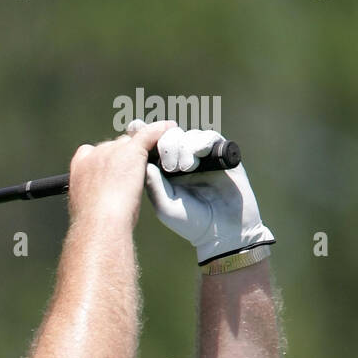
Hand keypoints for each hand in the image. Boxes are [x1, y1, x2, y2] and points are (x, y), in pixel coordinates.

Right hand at [67, 119, 174, 228]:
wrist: (100, 225)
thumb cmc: (95, 225)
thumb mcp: (87, 207)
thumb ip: (94, 193)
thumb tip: (102, 196)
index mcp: (80, 165)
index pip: (93, 152)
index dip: (106, 160)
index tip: (112, 172)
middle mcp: (95, 153)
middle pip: (116, 146)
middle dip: (124, 159)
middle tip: (133, 180)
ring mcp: (112, 150)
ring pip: (132, 144)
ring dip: (140, 154)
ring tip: (151, 169)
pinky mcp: (131, 151)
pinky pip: (149, 134)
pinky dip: (160, 131)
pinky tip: (170, 128)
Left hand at [126, 119, 275, 263]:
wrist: (223, 230)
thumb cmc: (191, 223)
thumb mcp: (165, 206)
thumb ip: (154, 183)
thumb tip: (143, 160)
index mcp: (165, 172)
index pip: (154, 146)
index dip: (144, 135)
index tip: (134, 127)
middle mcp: (182, 161)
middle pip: (170, 136)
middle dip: (167, 144)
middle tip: (170, 165)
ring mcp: (202, 157)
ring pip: (188, 135)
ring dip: (184, 147)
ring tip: (185, 168)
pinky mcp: (221, 155)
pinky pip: (209, 137)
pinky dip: (201, 143)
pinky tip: (197, 160)